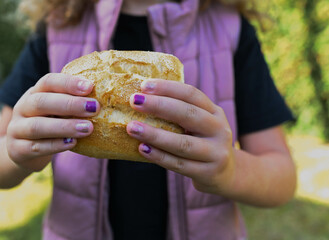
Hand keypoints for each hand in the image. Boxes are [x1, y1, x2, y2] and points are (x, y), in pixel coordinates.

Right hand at [6, 73, 99, 171]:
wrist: (25, 149)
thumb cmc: (52, 123)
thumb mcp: (59, 110)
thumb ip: (75, 102)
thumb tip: (109, 96)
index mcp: (35, 93)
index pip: (48, 82)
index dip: (68, 83)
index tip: (90, 87)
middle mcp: (23, 108)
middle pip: (42, 102)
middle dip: (70, 104)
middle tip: (94, 108)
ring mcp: (17, 129)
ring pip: (38, 126)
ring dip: (65, 127)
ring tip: (88, 128)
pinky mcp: (18, 149)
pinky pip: (36, 147)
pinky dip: (55, 145)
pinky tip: (73, 143)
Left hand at [126, 79, 235, 194]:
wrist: (226, 174)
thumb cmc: (203, 143)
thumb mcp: (201, 125)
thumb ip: (181, 114)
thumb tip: (143, 100)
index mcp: (215, 113)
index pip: (192, 94)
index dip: (168, 88)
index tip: (144, 85)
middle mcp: (219, 130)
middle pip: (188, 114)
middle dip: (159, 106)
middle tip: (134, 101)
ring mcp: (216, 153)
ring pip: (182, 143)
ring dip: (155, 135)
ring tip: (132, 128)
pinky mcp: (208, 173)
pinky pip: (179, 164)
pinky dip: (159, 156)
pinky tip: (142, 149)